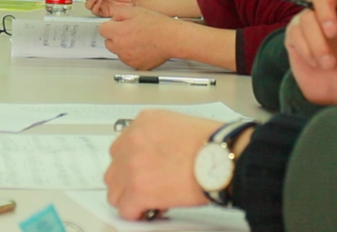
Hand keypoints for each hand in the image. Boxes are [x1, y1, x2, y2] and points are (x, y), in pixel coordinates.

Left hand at [100, 6, 174, 69]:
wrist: (172, 38)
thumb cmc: (157, 25)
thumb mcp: (135, 11)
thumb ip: (118, 13)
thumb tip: (112, 18)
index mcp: (117, 33)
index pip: (102, 30)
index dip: (110, 26)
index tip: (116, 25)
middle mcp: (120, 48)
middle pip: (109, 42)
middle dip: (116, 37)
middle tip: (130, 31)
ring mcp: (128, 59)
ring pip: (119, 52)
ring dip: (124, 46)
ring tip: (139, 39)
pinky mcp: (136, 66)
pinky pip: (129, 60)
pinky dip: (133, 55)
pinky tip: (143, 47)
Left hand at [105, 110, 219, 219]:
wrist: (222, 157)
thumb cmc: (212, 143)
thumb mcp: (179, 126)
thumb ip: (159, 139)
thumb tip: (156, 158)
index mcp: (144, 122)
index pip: (121, 147)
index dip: (132, 165)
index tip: (142, 172)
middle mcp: (133, 140)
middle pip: (115, 169)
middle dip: (127, 181)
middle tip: (146, 188)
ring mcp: (132, 165)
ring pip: (115, 192)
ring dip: (130, 198)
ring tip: (149, 201)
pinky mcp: (138, 190)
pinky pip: (126, 209)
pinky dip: (136, 213)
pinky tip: (150, 210)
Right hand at [284, 0, 336, 104]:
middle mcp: (333, 7)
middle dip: (325, 8)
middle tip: (333, 31)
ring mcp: (312, 19)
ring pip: (308, 16)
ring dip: (319, 44)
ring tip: (330, 63)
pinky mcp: (296, 33)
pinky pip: (296, 32)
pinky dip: (308, 51)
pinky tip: (319, 63)